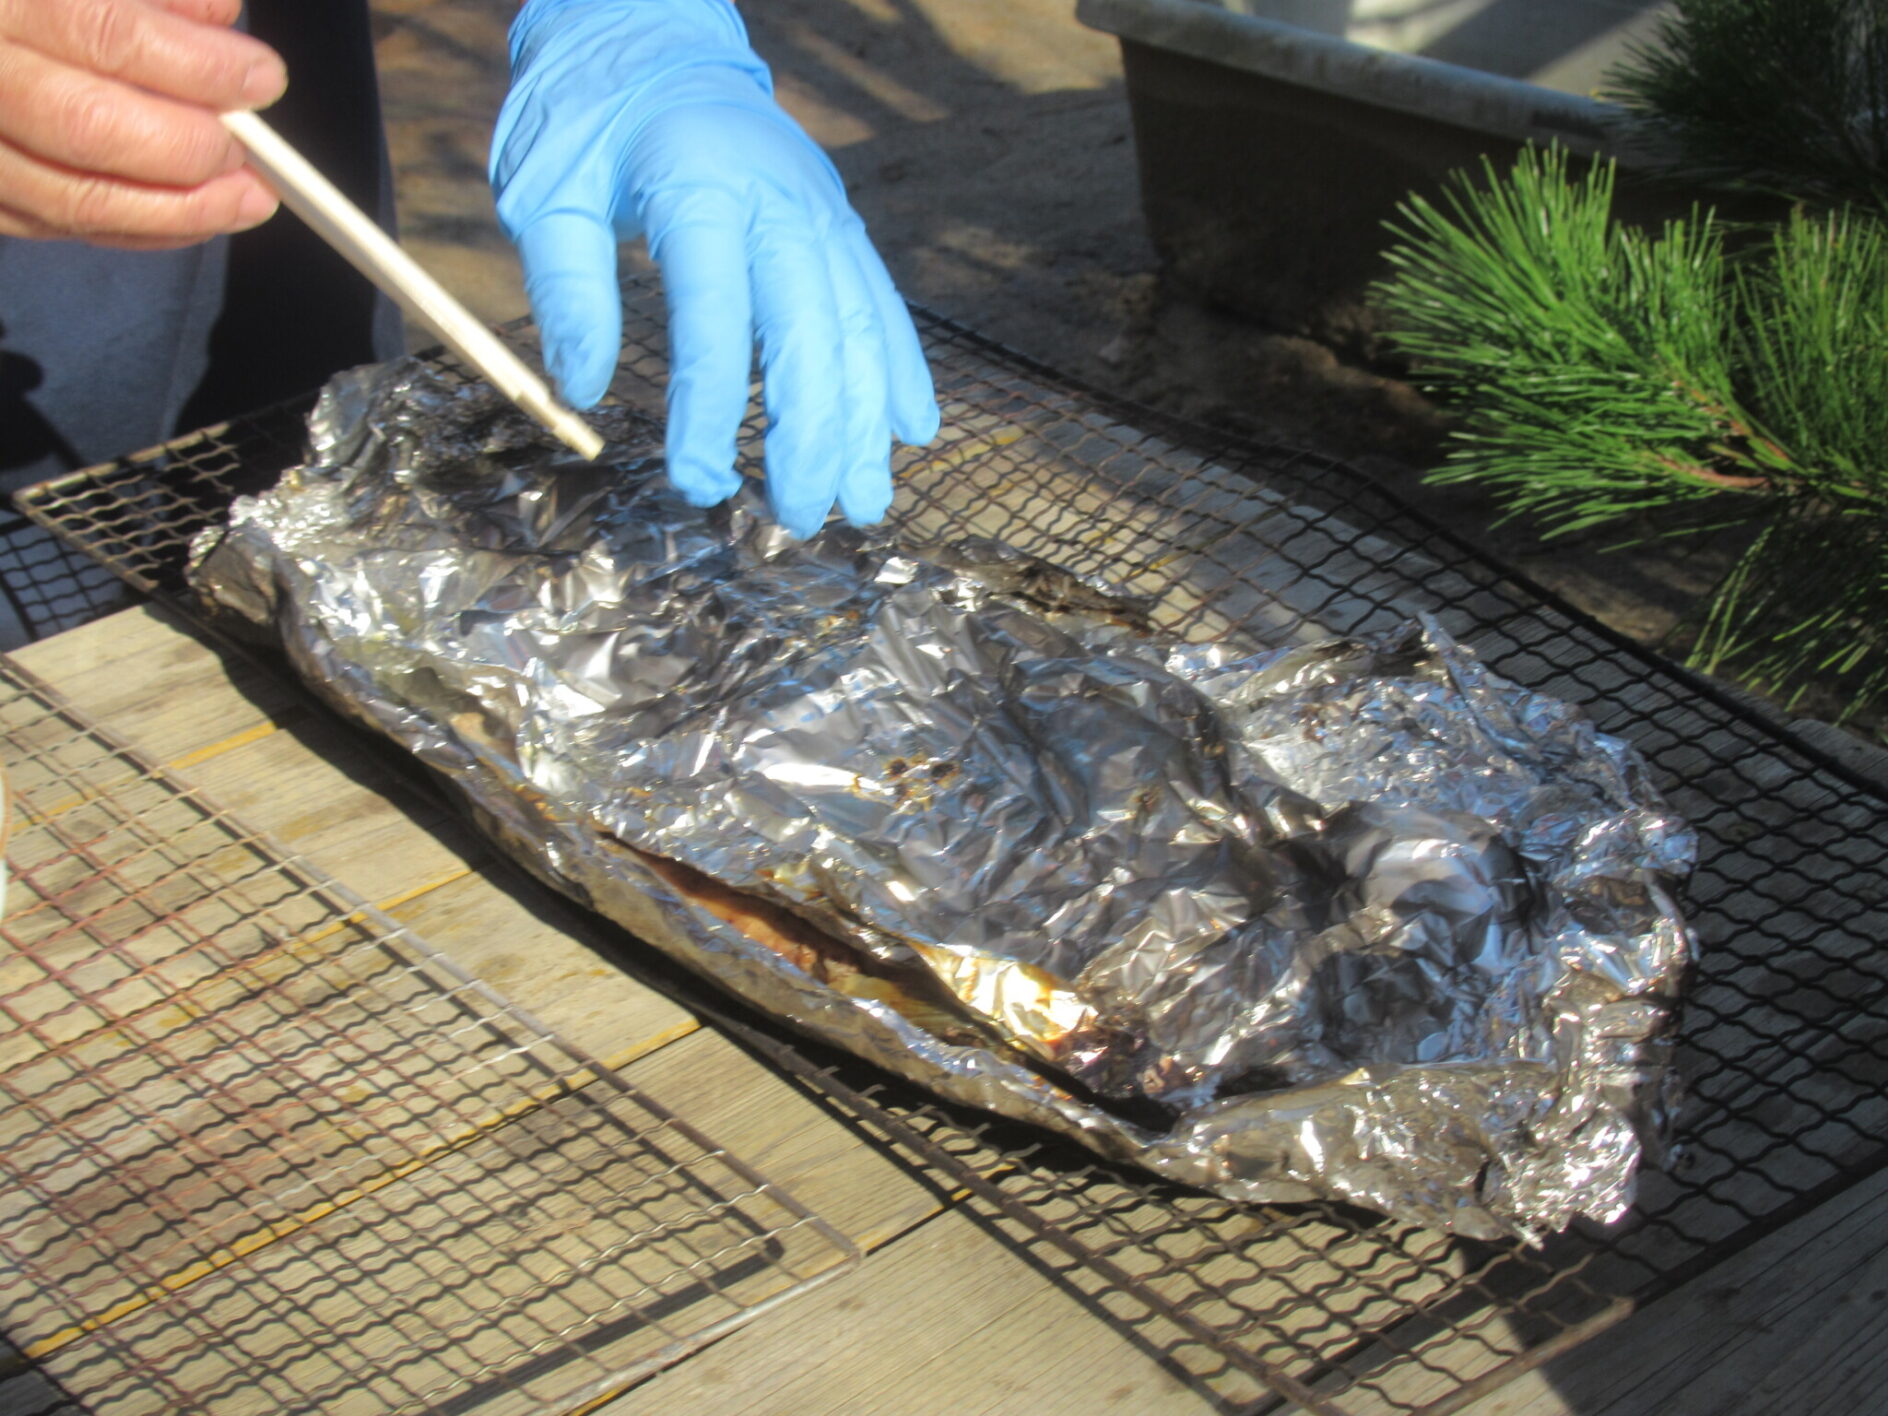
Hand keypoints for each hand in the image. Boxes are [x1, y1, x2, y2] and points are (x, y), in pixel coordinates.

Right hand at [0, 0, 285, 246]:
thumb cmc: (29, 5)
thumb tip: (218, 17)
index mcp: (3, 3)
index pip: (107, 34)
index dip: (196, 65)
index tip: (262, 77)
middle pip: (88, 127)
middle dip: (187, 148)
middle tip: (250, 151)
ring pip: (74, 197)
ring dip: (179, 209)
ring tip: (247, 200)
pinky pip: (59, 227)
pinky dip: (138, 229)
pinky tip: (193, 217)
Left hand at [491, 0, 938, 537]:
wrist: (656, 40)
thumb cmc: (590, 124)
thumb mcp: (545, 194)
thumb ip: (566, 288)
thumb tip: (580, 392)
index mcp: (700, 186)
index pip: (716, 314)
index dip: (711, 407)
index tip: (697, 482)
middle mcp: (779, 201)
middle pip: (810, 330)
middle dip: (811, 433)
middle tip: (798, 516)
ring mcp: (821, 211)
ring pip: (859, 326)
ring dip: (866, 422)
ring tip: (864, 504)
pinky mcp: (841, 224)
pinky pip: (881, 302)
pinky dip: (901, 368)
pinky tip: (911, 430)